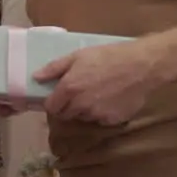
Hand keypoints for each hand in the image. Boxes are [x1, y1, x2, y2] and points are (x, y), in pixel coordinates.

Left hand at [34, 39, 160, 124]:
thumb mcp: (78, 56)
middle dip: (68, 107)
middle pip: (66, 115)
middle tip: (80, 93)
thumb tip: (35, 77)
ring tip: (98, 93)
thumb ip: (54, 68)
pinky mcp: (112, 121)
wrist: (142, 65)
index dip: (54, 102)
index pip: (51, 107)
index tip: (60, 96)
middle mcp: (80, 105)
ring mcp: (97, 115)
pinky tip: (111, 99)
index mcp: (69, 89)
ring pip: (84, 118)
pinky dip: (103, 113)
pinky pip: (101, 120)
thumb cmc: (108, 56)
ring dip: (85, 110)